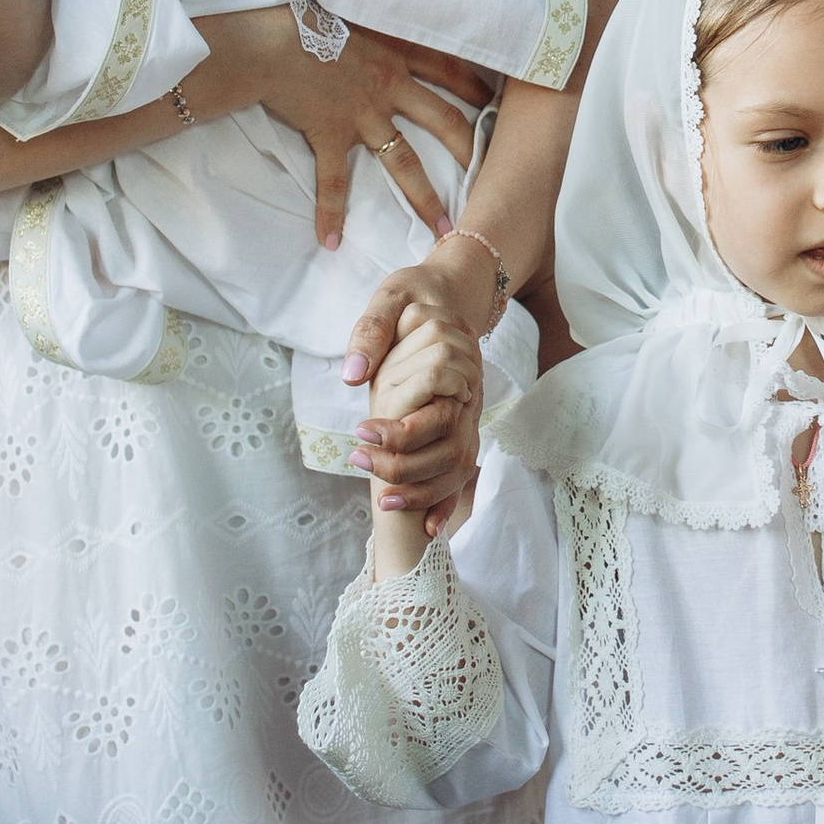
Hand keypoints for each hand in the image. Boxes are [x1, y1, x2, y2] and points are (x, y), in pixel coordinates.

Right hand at [191, 9, 496, 244]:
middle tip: (493, 174)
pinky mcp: (329, 134)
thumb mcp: (352, 7)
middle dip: (470, 149)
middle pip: (444, 121)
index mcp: (397, 51)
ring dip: (423, 195)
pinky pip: (333, 182)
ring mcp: (361, 113)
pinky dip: (331, 213)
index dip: (475, 87)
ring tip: (442, 226)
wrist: (266, 39)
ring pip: (404, 161)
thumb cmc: (303, 15)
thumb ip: (375, 17)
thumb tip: (386, 3)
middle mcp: (389, 85)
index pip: (451, 69)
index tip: (496, 102)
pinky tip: (331, 241)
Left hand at [349, 249, 499, 524]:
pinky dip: (448, 501)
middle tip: (358, 460)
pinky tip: (430, 528)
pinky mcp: (465, 427)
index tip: (360, 433)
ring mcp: (470, 413)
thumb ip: (372, 332)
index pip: (435, 407)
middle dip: (404, 463)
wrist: (449, 295)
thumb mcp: (390, 296)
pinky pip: (464, 471)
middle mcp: (469, 393)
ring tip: (382, 500)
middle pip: (449, 444)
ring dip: (423, 489)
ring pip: (459, 465)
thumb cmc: (415, 295)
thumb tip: (352, 372)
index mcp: (454, 359)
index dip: (399, 428)